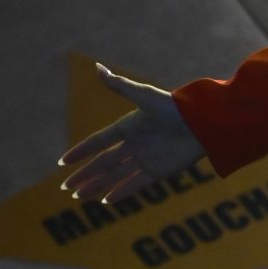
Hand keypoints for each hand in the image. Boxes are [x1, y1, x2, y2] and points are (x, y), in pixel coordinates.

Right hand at [56, 62, 207, 204]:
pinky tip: (105, 202)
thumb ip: (119, 85)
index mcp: (128, 126)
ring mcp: (145, 159)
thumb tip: (96, 66)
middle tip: (66, 188)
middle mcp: (134, 144)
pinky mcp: (158, 171)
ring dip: (97, 186)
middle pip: (103, 163)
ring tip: (79, 197)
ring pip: (115, 176)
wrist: (204, 124)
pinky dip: (120, 193)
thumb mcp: (144, 96)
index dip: (81, 151)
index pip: (98, 141)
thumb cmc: (175, 107)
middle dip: (84, 175)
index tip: (63, 162)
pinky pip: (134, 184)